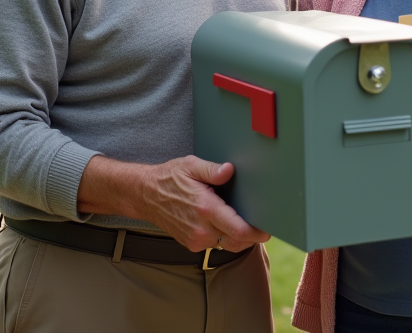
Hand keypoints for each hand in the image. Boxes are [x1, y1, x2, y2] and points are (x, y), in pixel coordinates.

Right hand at [78, 155, 268, 251]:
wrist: (144, 195)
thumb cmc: (169, 178)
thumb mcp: (190, 165)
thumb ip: (212, 169)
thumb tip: (229, 170)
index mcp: (205, 208)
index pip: (239, 230)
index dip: (257, 233)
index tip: (267, 229)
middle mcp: (201, 229)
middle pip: (237, 241)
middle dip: (251, 236)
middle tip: (260, 225)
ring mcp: (195, 240)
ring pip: (227, 244)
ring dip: (237, 236)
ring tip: (241, 221)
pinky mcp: (191, 244)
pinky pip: (215, 244)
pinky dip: (223, 237)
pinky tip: (223, 223)